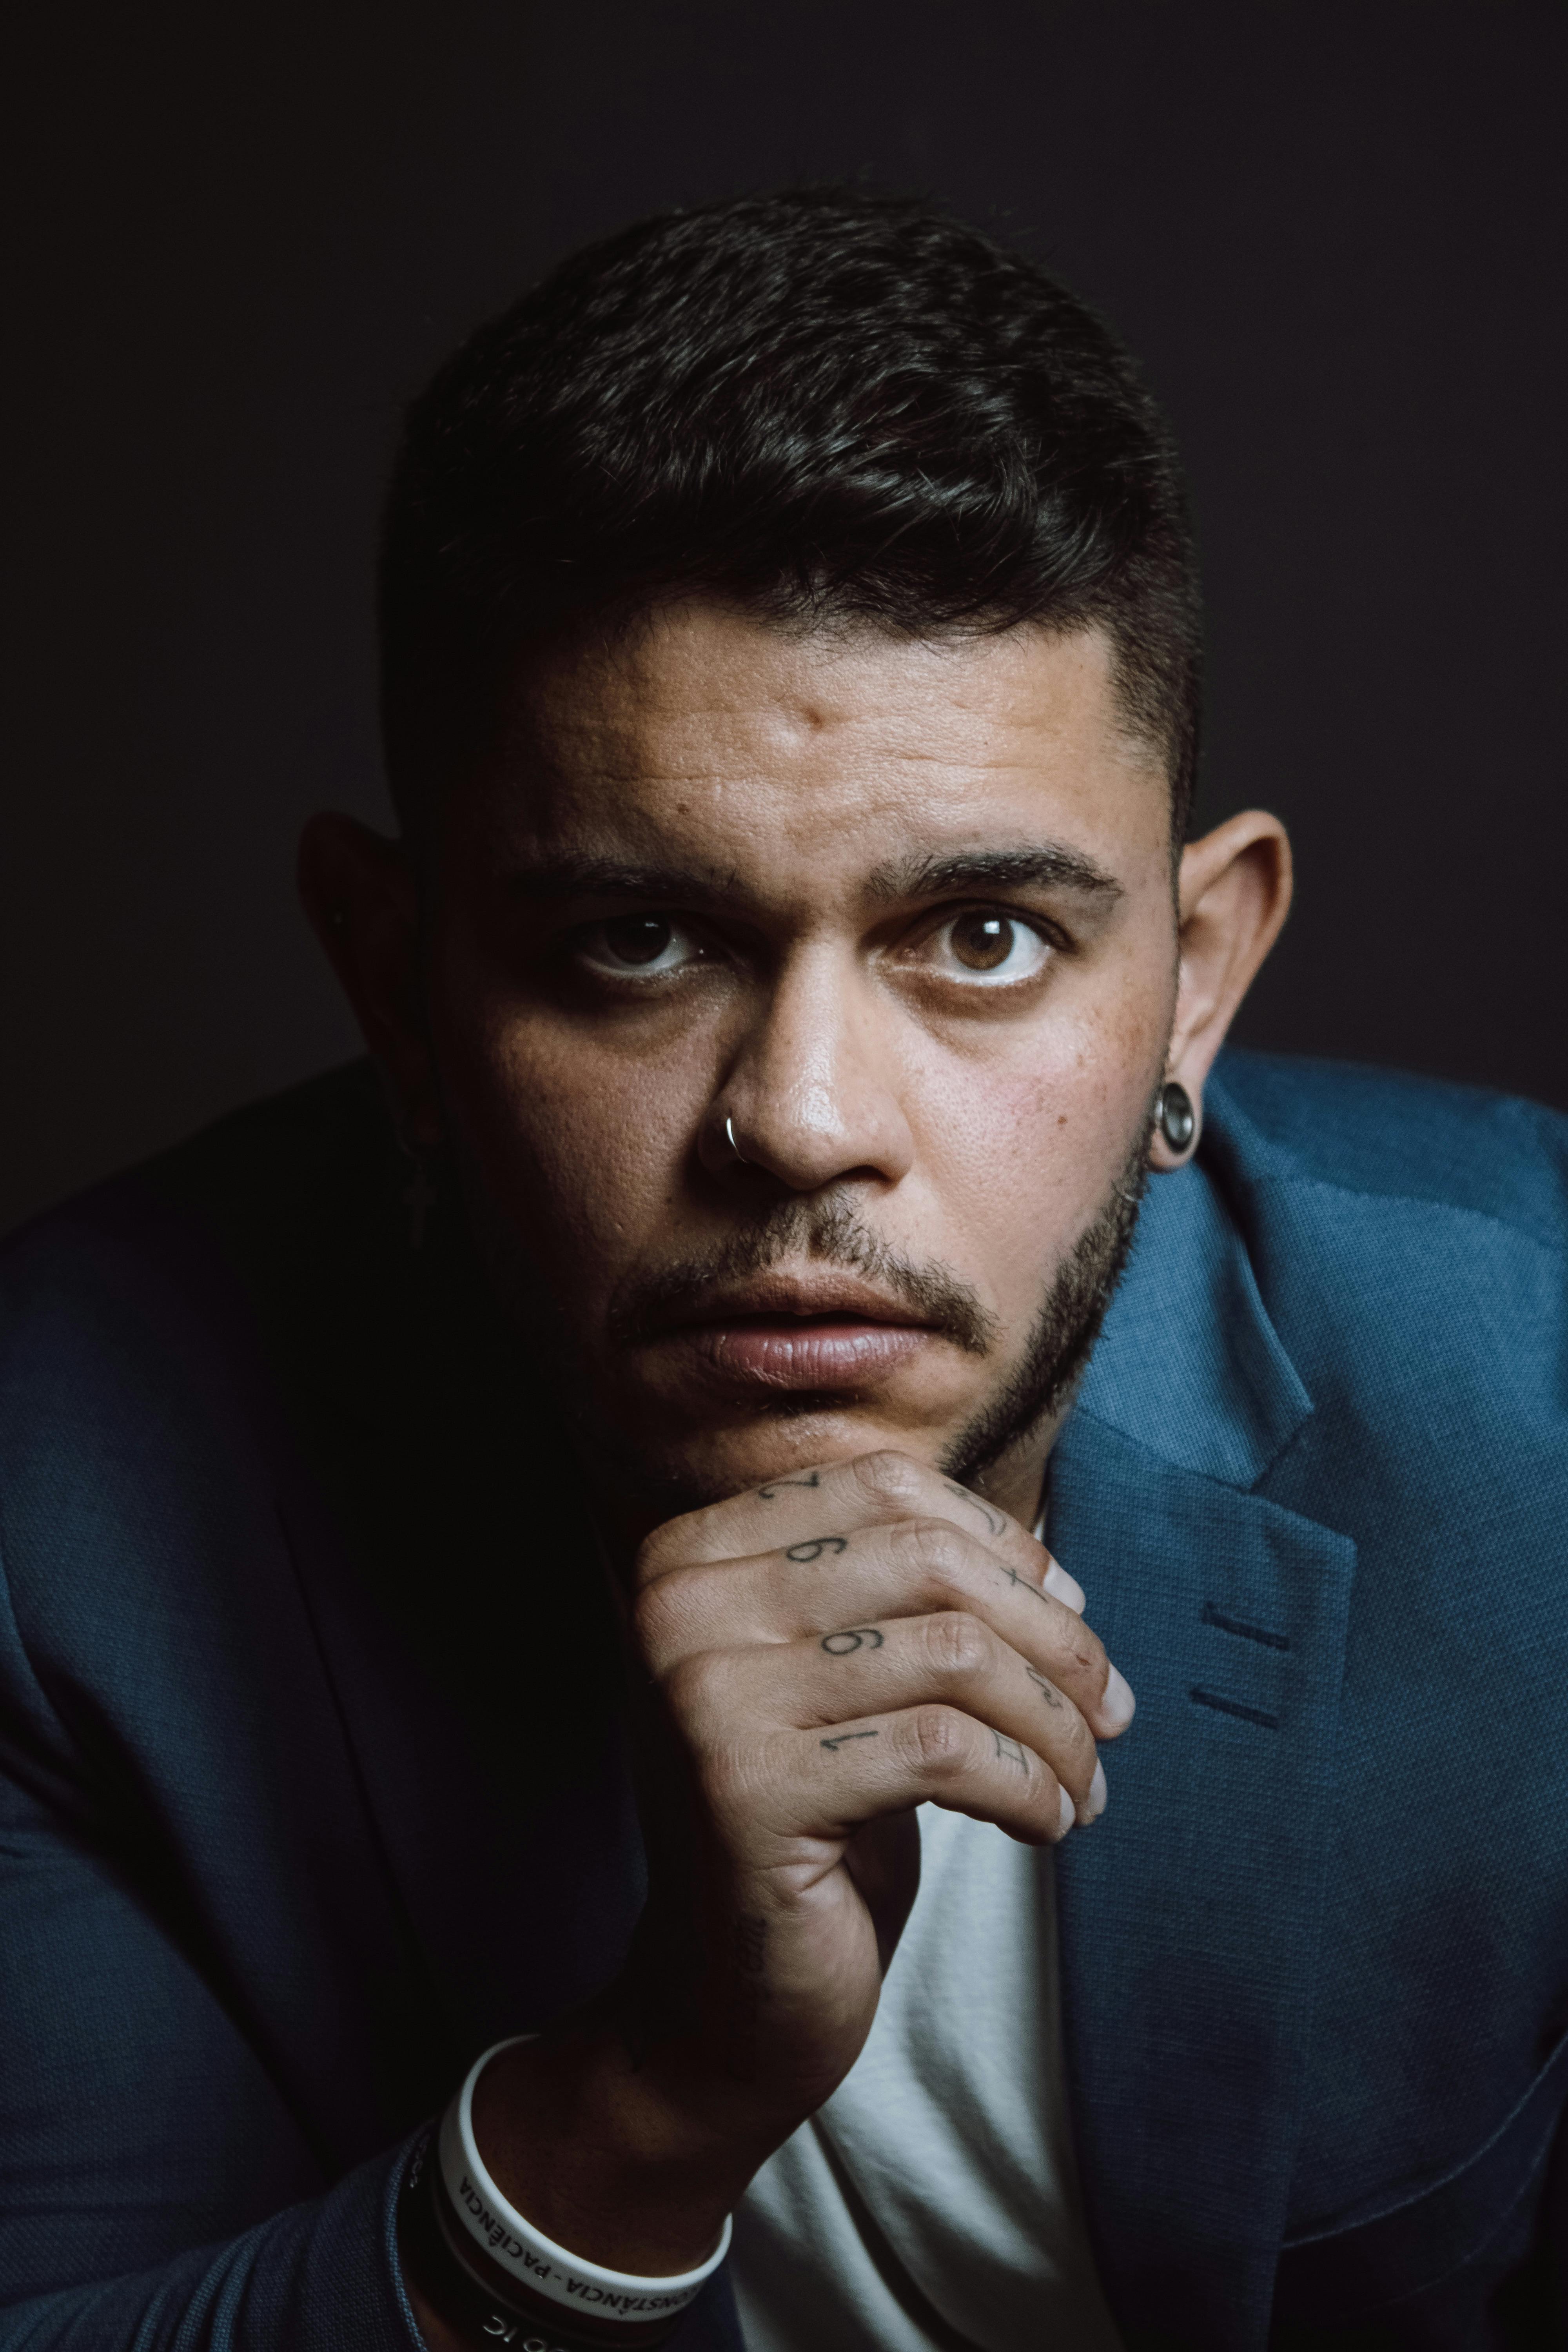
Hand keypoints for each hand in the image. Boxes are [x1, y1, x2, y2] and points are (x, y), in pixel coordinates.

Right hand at [469, 1450, 1133, 2278]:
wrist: (717, 2000)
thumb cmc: (808, 1823)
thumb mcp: (839, 1676)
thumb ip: (900, 1590)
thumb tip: (1056, 1566)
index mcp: (692, 1554)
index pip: (884, 1487)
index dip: (1002, 1545)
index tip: (1070, 1613)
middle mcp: (679, 1607)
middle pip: (929, 1561)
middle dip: (1052, 1638)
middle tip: (1108, 1713)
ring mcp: (703, 1696)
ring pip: (954, 1656)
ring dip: (1054, 1726)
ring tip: (1083, 1781)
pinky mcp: (747, 1791)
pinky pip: (944, 1752)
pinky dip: (1027, 1788)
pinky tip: (1047, 1825)